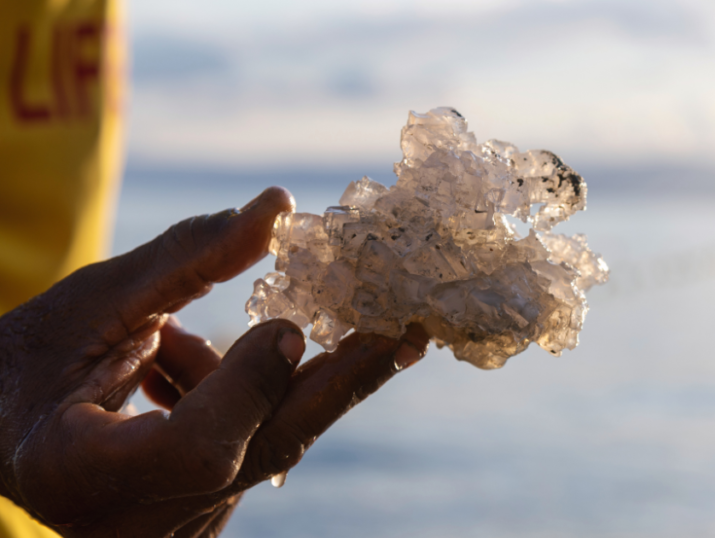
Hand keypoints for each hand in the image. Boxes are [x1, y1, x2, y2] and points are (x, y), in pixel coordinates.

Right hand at [0, 187, 428, 536]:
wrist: (0, 432)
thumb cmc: (21, 366)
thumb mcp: (87, 302)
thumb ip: (185, 260)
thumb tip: (280, 206)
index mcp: (80, 472)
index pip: (199, 447)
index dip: (253, 384)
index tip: (286, 321)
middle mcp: (135, 519)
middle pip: (267, 450)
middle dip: (344, 379)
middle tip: (409, 325)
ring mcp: (173, 526)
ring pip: (271, 446)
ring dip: (283, 371)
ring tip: (232, 329)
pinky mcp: (200, 511)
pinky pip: (258, 446)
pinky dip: (251, 389)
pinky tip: (181, 363)